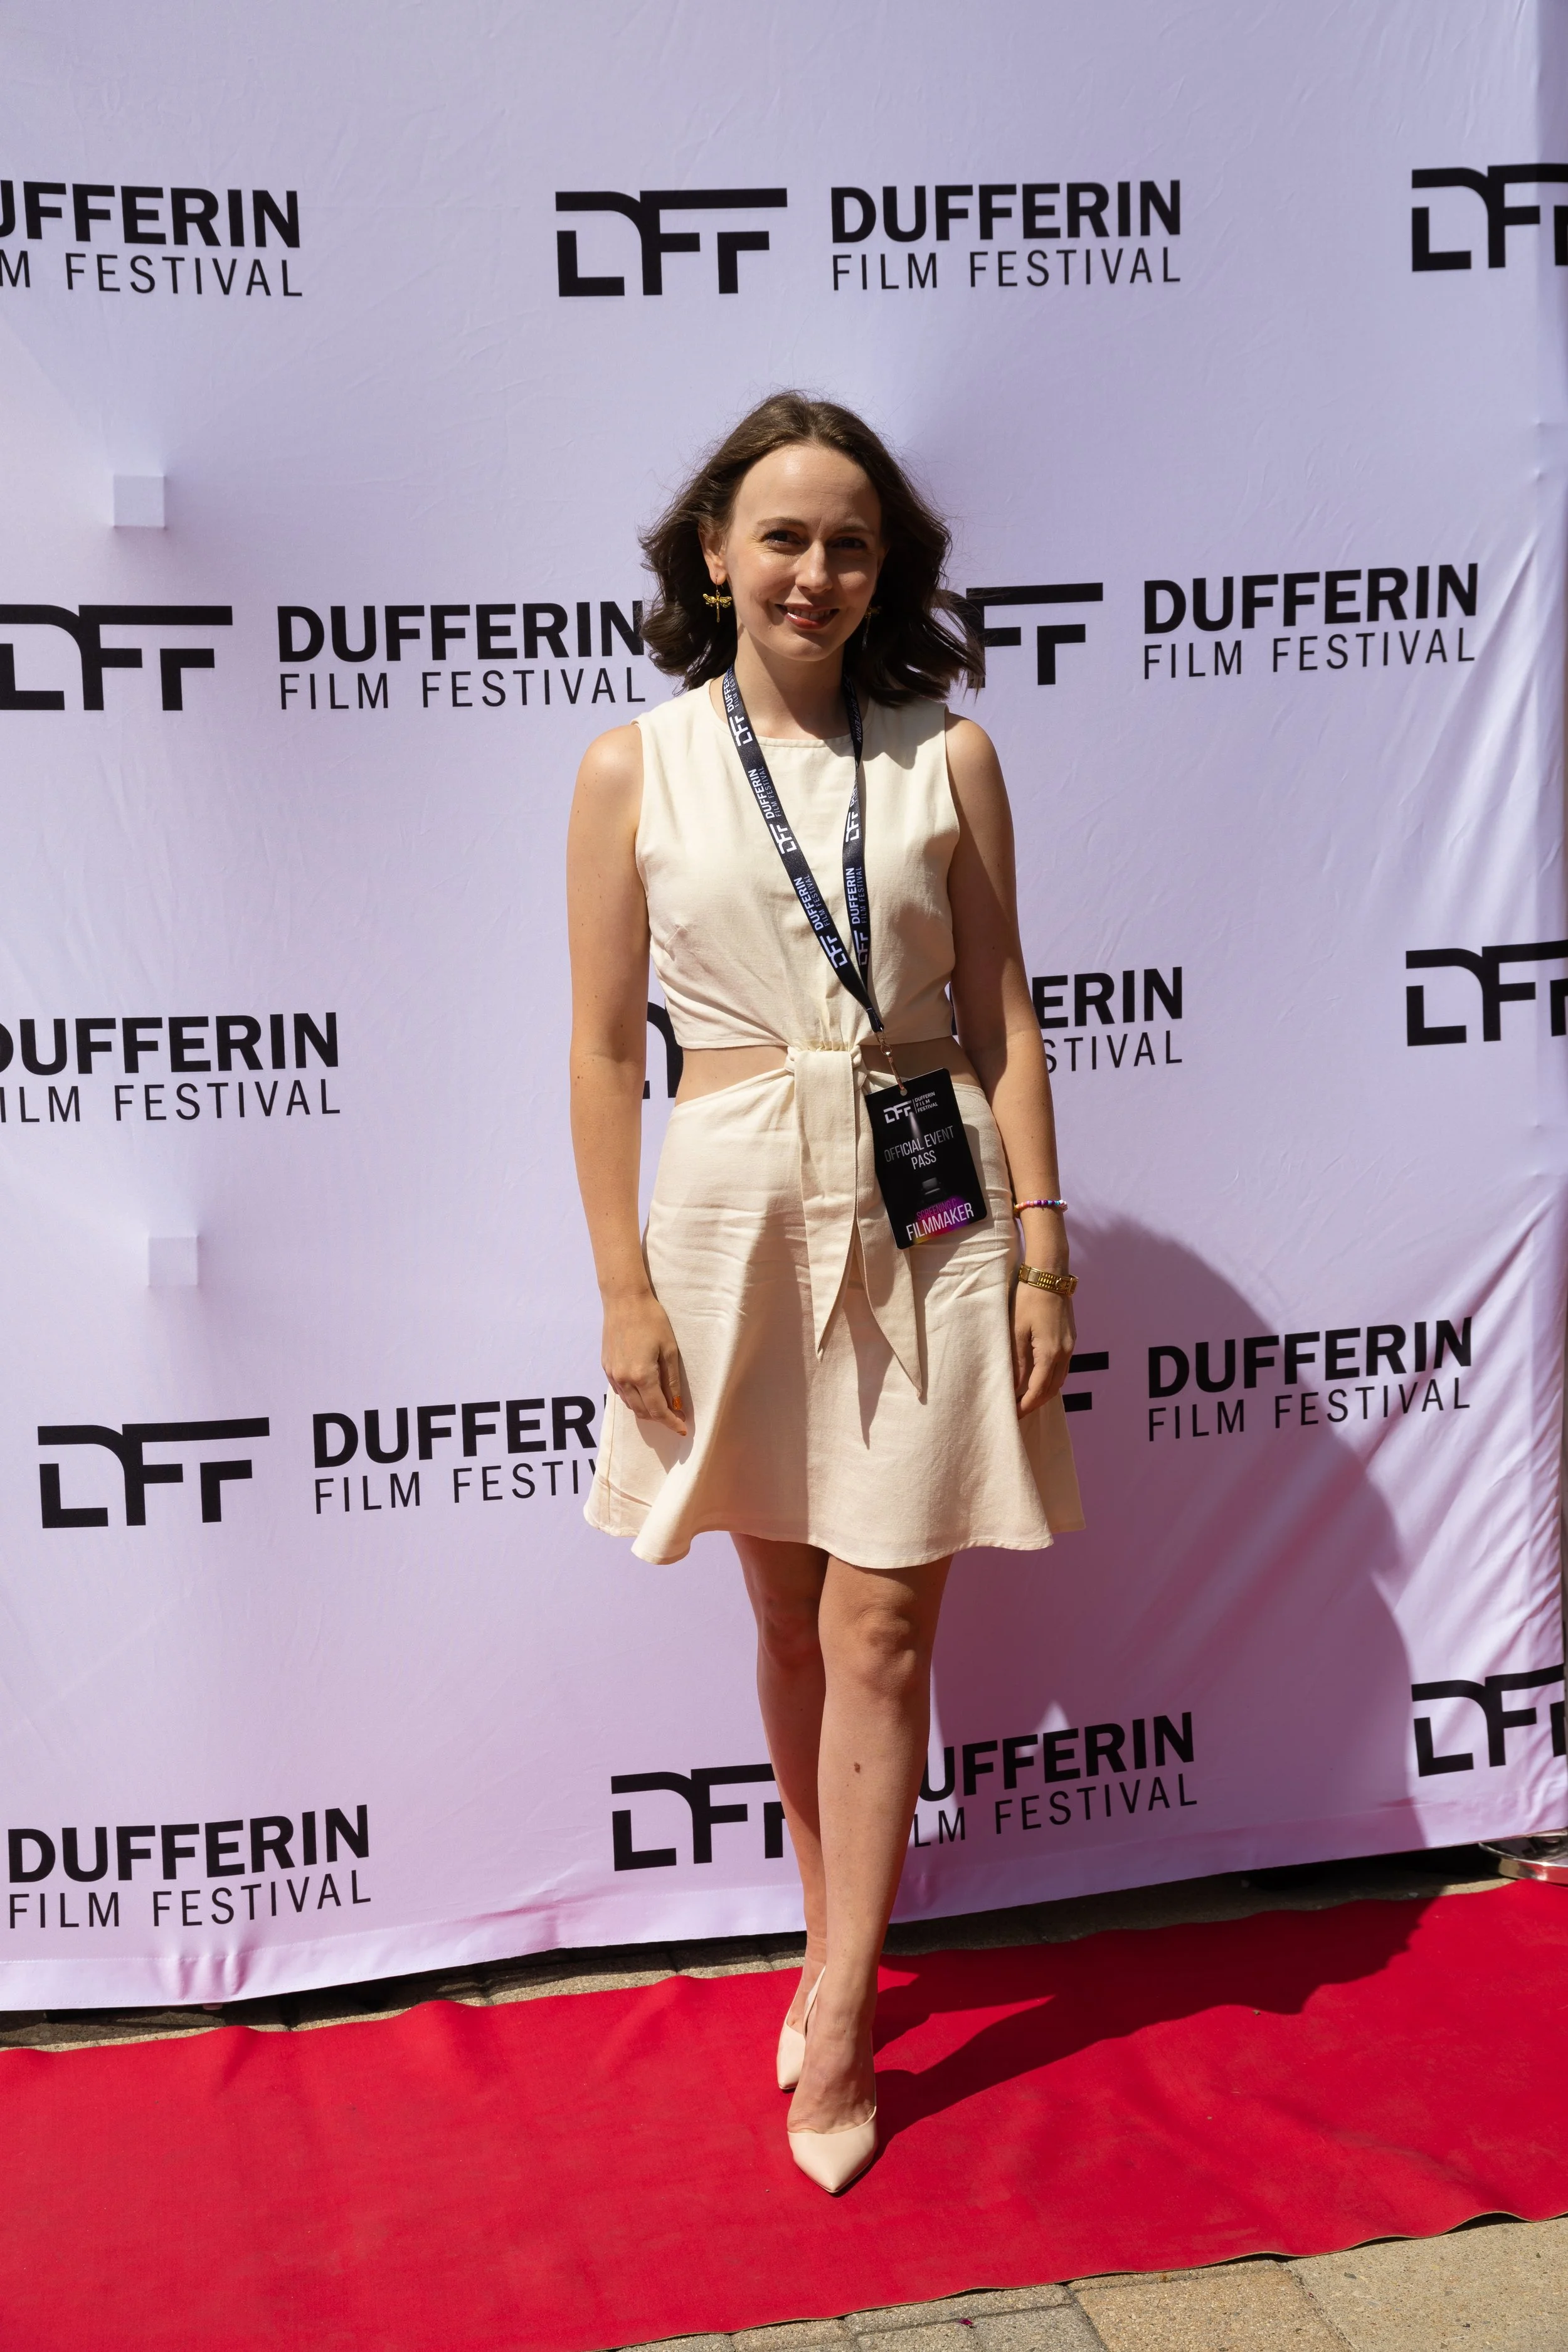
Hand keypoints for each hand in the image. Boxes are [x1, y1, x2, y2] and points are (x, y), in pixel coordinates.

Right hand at [603, 1292, 687, 1434]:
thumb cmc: (651, 1320)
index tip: (682, 1429)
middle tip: (675, 1418)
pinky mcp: (606, 1368)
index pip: (658, 1410)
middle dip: (659, 1418)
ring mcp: (612, 1374)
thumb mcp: (670, 1350)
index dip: (671, 1423)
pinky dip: (633, 1398)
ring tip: (661, 1406)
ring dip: (646, 1410)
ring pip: (629, 1404)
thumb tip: (676, 1405)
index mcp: (642, 1376)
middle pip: (642, 1412)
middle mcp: (623, 1379)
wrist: (624, 1300)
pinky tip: (644, 1392)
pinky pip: (620, 1392)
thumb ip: (671, 1381)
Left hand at [1012, 1280, 1074, 1414]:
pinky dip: (1050, 1380)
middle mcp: (1065, 1353)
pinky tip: (1037, 1380)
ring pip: (1059, 1381)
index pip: (1037, 1390)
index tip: (1012, 1415)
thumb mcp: (1016, 1330)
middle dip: (1034, 1403)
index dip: (1025, 1406)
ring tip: (1024, 1399)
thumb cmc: (1028, 1299)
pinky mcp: (1071, 1340)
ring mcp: (1071, 1347)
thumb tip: (1015, 1386)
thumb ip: (1017, 1361)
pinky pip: (1062, 1368)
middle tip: (1016, 1412)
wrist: (1050, 1276)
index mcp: (1050, 1353)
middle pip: (1051, 1390)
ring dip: (1043, 1393)